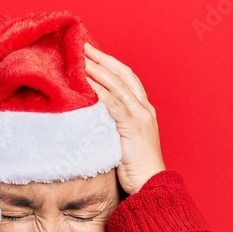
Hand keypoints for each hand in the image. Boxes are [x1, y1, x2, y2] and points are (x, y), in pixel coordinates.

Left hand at [84, 41, 165, 193]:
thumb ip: (112, 125)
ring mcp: (140, 116)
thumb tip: (91, 116)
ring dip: (98, 70)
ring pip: (118, 85)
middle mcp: (144, 108)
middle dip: (103, 58)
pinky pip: (115, 104)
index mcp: (143, 110)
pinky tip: (88, 82)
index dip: (110, 64)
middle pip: (122, 75)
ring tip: (81, 58)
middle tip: (83, 46)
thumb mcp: (123, 140)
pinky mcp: (133, 127)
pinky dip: (101, 91)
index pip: (126, 79)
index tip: (93, 54)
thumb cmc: (135, 169)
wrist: (151, 185)